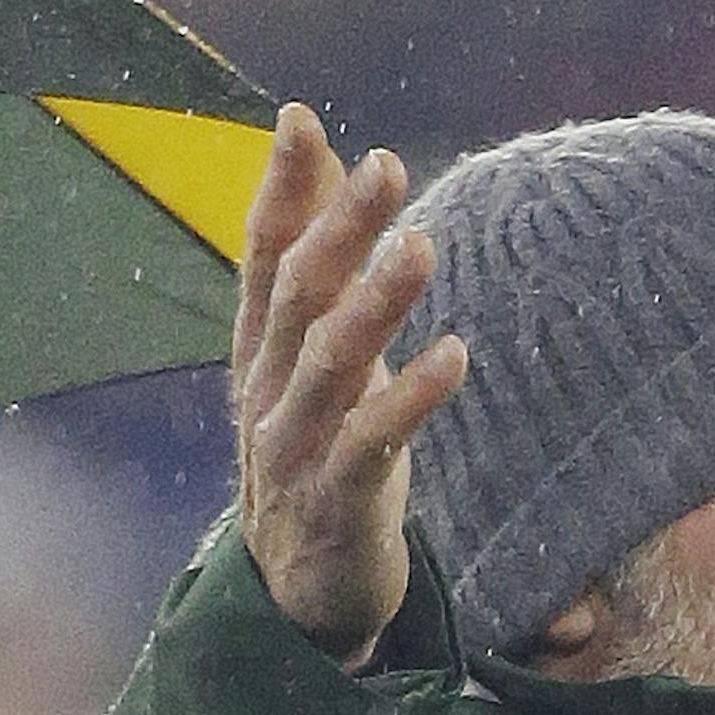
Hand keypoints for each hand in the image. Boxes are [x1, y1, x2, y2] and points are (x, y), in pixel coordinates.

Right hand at [231, 103, 466, 665]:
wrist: (302, 594)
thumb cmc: (319, 457)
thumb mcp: (314, 363)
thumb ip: (319, 271)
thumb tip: (322, 162)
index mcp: (260, 351)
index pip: (264, 255)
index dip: (281, 189)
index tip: (304, 120)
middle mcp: (267, 391)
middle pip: (299, 296)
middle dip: (338, 228)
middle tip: (387, 168)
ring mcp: (295, 449)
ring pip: (329, 363)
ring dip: (375, 303)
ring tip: (420, 247)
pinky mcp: (335, 502)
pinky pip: (370, 445)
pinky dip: (409, 399)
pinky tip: (454, 357)